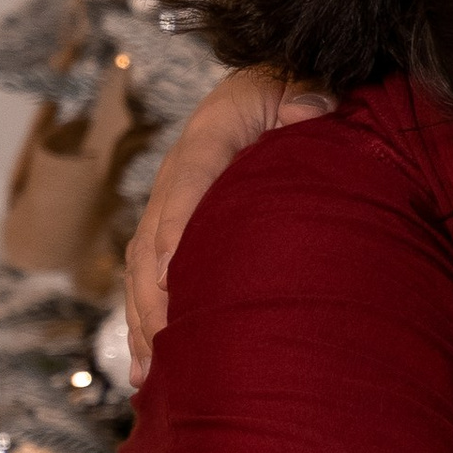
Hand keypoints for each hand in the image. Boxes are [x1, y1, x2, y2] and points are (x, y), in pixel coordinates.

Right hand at [124, 65, 332, 374]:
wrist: (279, 80)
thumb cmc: (297, 85)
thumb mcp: (303, 80)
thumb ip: (305, 95)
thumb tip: (310, 112)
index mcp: (212, 130)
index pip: (188, 182)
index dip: (175, 230)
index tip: (167, 276)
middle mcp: (182, 169)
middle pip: (153, 237)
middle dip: (152, 295)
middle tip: (162, 345)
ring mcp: (175, 200)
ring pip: (142, 265)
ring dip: (143, 318)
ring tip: (148, 372)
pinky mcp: (178, 227)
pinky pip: (149, 277)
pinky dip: (145, 320)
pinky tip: (146, 370)